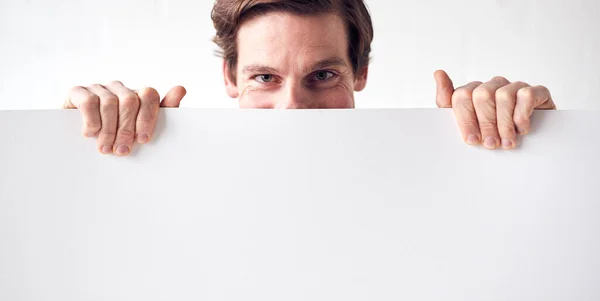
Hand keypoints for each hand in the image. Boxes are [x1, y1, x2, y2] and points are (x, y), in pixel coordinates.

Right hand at [64, 81, 186, 155]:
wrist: (80, 143)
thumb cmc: (117, 137)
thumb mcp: (140, 130)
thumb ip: (163, 112)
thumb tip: (181, 89)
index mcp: (136, 95)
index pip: (149, 94)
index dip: (148, 117)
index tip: (144, 140)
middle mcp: (119, 88)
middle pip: (129, 100)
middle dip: (127, 129)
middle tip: (122, 151)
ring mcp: (98, 88)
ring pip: (109, 102)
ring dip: (108, 130)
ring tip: (105, 149)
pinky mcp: (78, 92)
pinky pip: (89, 101)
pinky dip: (92, 121)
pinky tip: (90, 134)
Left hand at [434, 70, 555, 149]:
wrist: (529, 141)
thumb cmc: (493, 132)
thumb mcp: (465, 122)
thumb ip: (447, 100)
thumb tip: (438, 73)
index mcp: (474, 91)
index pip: (462, 95)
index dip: (465, 120)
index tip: (471, 140)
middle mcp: (493, 85)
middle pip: (482, 96)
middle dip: (486, 124)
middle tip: (491, 144)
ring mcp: (514, 87)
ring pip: (504, 96)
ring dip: (505, 124)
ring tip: (507, 143)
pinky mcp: (536, 91)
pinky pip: (526, 95)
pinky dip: (522, 114)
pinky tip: (522, 129)